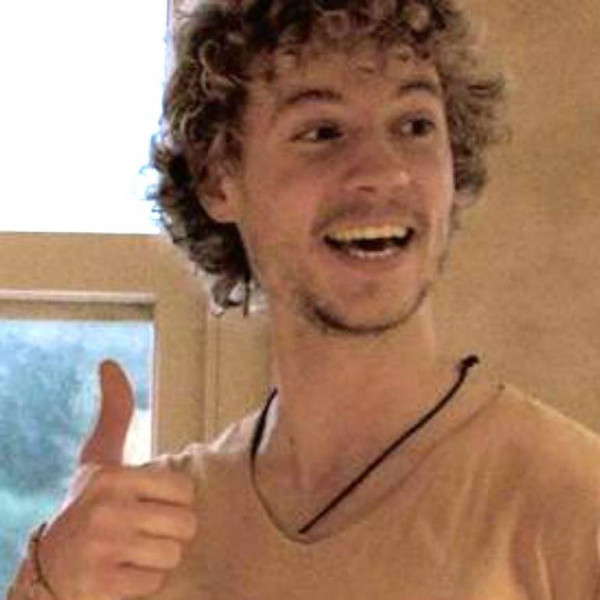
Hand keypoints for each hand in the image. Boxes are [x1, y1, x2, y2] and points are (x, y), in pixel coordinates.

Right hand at [37, 360, 196, 599]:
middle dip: (169, 531)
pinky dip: (144, 582)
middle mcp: (106, 512)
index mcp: (114, 477)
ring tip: (132, 551)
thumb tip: (109, 363)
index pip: (185, 491)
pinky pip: (155, 583)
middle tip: (141, 531)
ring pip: (173, 555)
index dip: (173, 502)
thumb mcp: (99, 456)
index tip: (147, 504)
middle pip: (185, 524)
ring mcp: (101, 552)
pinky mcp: (100, 588)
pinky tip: (121, 573)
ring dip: (158, 558)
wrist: (50, 566)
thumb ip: (114, 412)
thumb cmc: (87, 504)